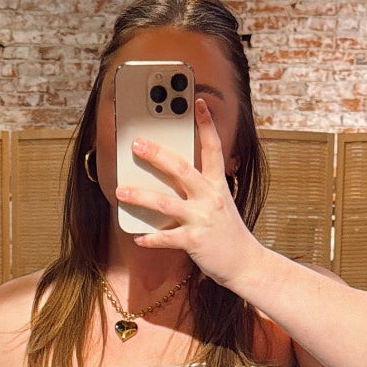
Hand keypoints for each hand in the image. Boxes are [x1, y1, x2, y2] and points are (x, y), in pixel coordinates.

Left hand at [114, 95, 259, 289]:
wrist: (245, 263)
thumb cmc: (228, 233)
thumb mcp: (220, 204)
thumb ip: (201, 189)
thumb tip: (172, 178)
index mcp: (218, 185)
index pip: (213, 149)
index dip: (206, 125)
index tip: (198, 103)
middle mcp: (210, 198)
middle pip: (181, 169)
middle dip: (157, 154)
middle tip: (136, 144)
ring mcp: (202, 219)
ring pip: (166, 202)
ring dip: (141, 195)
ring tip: (120, 190)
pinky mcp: (194, 241)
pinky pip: (166, 238)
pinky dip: (150, 238)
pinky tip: (137, 236)